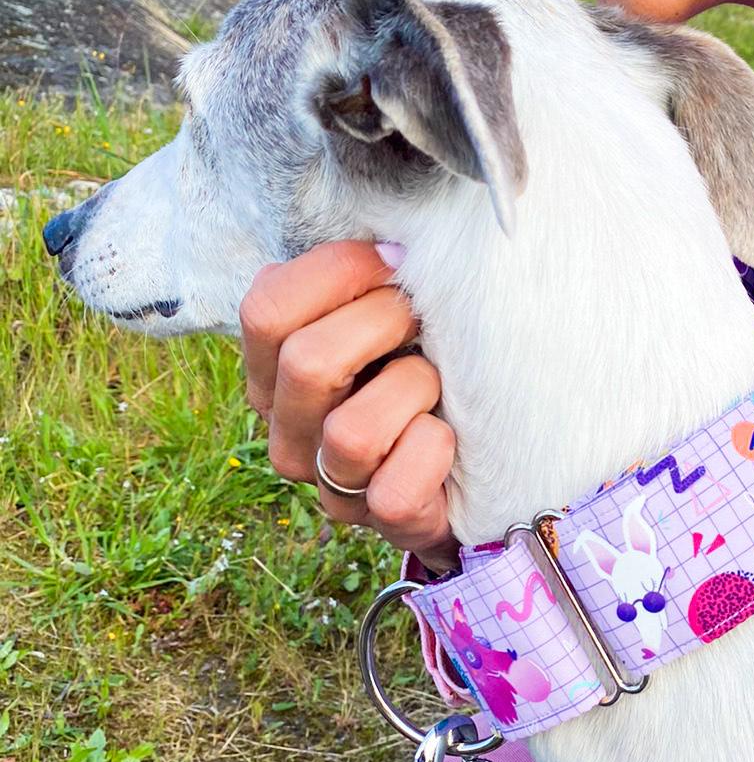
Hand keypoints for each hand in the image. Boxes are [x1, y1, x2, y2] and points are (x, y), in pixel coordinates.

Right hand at [239, 240, 458, 570]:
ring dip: (416, 391)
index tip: (397, 264)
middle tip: (422, 324)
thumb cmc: (430, 362)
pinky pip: (396, 490)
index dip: (339, 270)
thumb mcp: (391, 308)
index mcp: (277, 367)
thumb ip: (371, 274)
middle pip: (308, 361)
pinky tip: (449, 442)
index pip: (266, 307)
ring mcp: (329, 482)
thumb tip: (397, 240)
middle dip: (386, 323)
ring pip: (353, 432)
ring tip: (437, 388)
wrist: (479, 459)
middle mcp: (288, 429)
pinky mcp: (380, 521)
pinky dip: (435, 455)